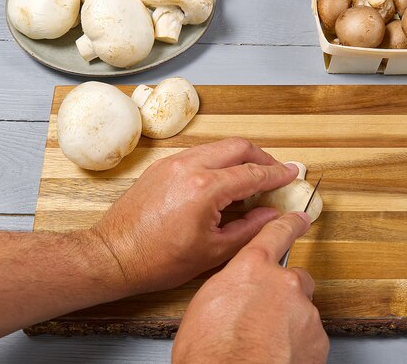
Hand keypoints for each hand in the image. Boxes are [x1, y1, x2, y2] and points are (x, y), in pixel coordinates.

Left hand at [89, 137, 298, 294]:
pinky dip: (218, 161)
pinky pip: (199, 154)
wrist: (114, 255)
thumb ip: (250, 229)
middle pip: (238, 146)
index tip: (292, 174)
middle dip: (261, 157)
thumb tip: (272, 215)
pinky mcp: (161, 166)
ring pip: (217, 147)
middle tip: (275, 172)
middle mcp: (189, 166)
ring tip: (251, 177)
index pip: (252, 173)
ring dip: (239, 157)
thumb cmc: (159, 259)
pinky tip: (223, 180)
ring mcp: (172, 162)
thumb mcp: (213, 251)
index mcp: (205, 188)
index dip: (277, 174)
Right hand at [172, 212, 329, 363]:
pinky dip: (297, 344)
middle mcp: (283, 283)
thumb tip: (237, 292)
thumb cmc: (209, 352)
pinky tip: (276, 354)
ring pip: (302, 310)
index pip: (276, 234)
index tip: (300, 218)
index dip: (290, 224)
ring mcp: (304, 311)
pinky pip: (309, 335)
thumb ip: (230, 286)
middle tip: (263, 314)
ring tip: (264, 341)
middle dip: (283, 293)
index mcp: (251, 269)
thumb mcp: (205, 305)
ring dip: (288, 321)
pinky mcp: (317, 339)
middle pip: (294, 278)